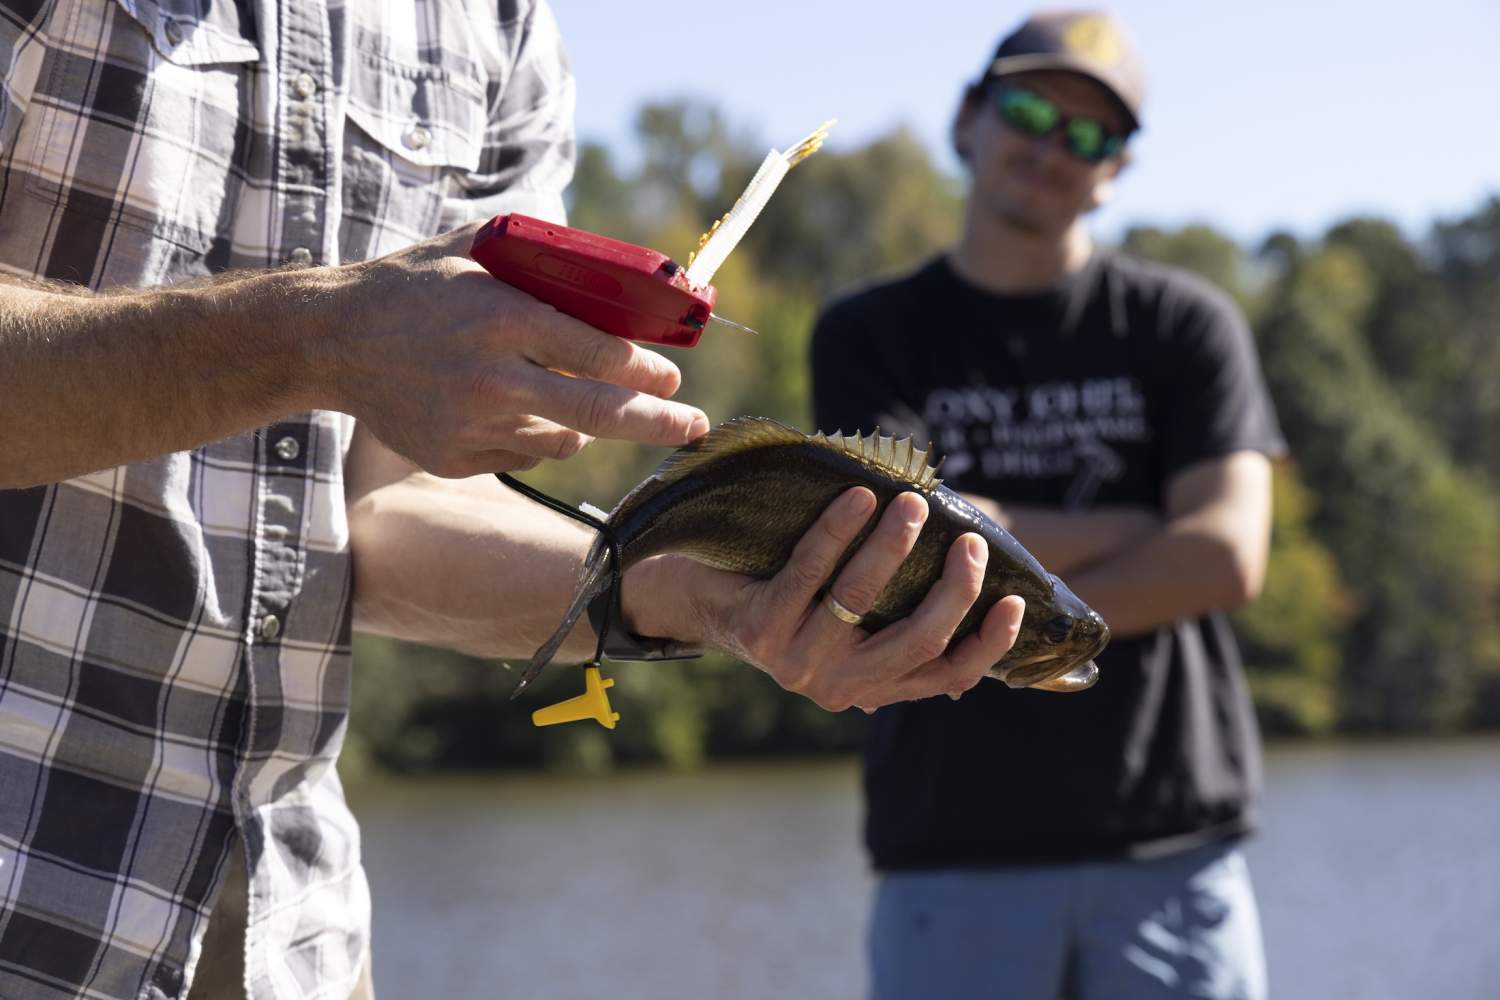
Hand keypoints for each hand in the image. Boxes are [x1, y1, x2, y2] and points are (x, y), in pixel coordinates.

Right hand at [324, 222, 708, 476]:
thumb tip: (615, 269)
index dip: (646, 371)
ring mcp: (472, 425)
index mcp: (502, 317)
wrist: (331, 342)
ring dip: (582, 421)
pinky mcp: (456, 459)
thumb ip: (539, 255)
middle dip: (660, 422)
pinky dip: (538, 435)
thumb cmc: (413, 286)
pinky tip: (506, 406)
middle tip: (696, 425)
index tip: (672, 378)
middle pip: (599, 412)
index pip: (598, 354)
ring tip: (553, 392)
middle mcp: (491, 377)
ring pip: (565, 438)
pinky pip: (527, 454)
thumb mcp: (472, 248)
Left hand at [624, 488, 1025, 711]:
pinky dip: (838, 529)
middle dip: (954, 587)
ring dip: (894, 545)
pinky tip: (858, 497)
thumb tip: (976, 580)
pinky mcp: (761, 630)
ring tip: (911, 503)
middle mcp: (841, 685)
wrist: (701, 602)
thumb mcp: (851, 614)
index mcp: (874, 685)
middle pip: (918, 640)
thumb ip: (901, 611)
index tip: (1015, 602)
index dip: (989, 645)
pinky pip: (811, 571)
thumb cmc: (794, 596)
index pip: (947, 675)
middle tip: (969, 540)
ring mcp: (798, 662)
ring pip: (863, 600)